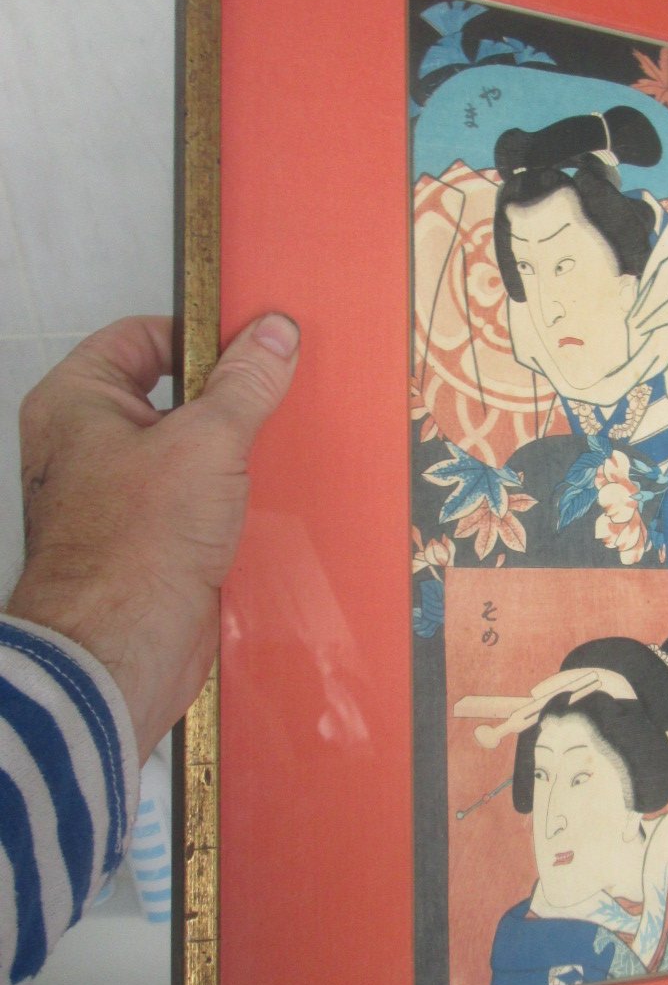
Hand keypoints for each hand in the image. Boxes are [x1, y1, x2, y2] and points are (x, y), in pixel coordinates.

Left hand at [6, 314, 299, 760]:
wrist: (121, 651)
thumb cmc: (135, 545)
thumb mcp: (207, 442)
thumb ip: (244, 383)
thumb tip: (273, 334)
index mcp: (76, 403)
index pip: (138, 338)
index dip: (196, 336)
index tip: (252, 347)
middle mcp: (85, 446)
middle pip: (165, 397)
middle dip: (223, 401)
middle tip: (272, 400)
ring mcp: (113, 498)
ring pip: (182, 454)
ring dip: (229, 456)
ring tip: (273, 452)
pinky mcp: (145, 543)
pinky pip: (191, 503)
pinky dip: (226, 501)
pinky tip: (264, 502)